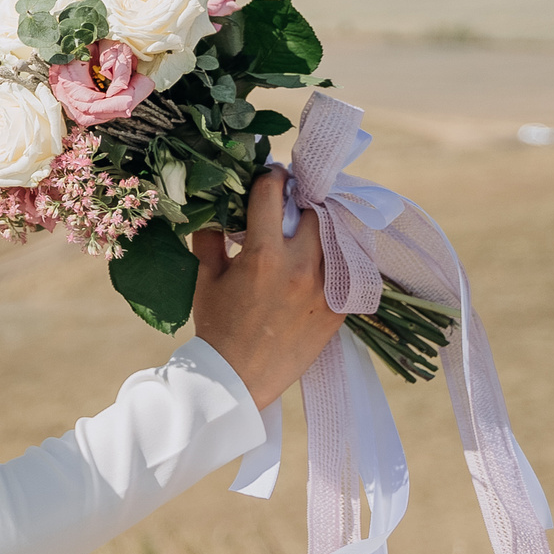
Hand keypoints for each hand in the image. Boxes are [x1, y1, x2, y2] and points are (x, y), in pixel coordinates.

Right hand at [188, 168, 346, 411]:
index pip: (273, 195)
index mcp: (263, 254)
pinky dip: (337, 259)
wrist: (239, 379)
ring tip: (310, 229)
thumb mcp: (206, 277)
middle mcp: (299, 267)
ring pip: (337, 238)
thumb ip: (211, 237)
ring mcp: (324, 290)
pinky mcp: (338, 310)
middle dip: (304, 201)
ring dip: (323, 228)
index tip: (271, 173)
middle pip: (315, 210)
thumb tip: (216, 208)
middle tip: (294, 202)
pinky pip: (348, 272)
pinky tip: (324, 259)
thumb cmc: (216, 326)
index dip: (271, 176)